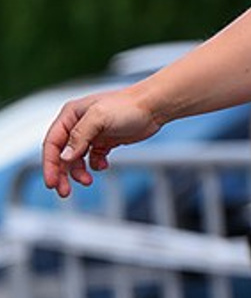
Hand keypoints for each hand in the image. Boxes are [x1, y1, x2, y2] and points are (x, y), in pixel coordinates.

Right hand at [42, 88, 162, 197]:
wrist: (154, 107)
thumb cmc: (128, 106)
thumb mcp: (99, 118)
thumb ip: (79, 136)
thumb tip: (64, 157)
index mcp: (70, 116)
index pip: (52, 144)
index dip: (50, 165)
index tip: (51, 183)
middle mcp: (78, 125)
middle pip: (62, 154)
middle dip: (61, 174)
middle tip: (64, 192)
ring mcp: (92, 134)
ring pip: (77, 159)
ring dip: (79, 172)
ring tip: (87, 181)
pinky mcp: (106, 141)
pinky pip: (94, 158)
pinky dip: (95, 165)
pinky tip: (104, 165)